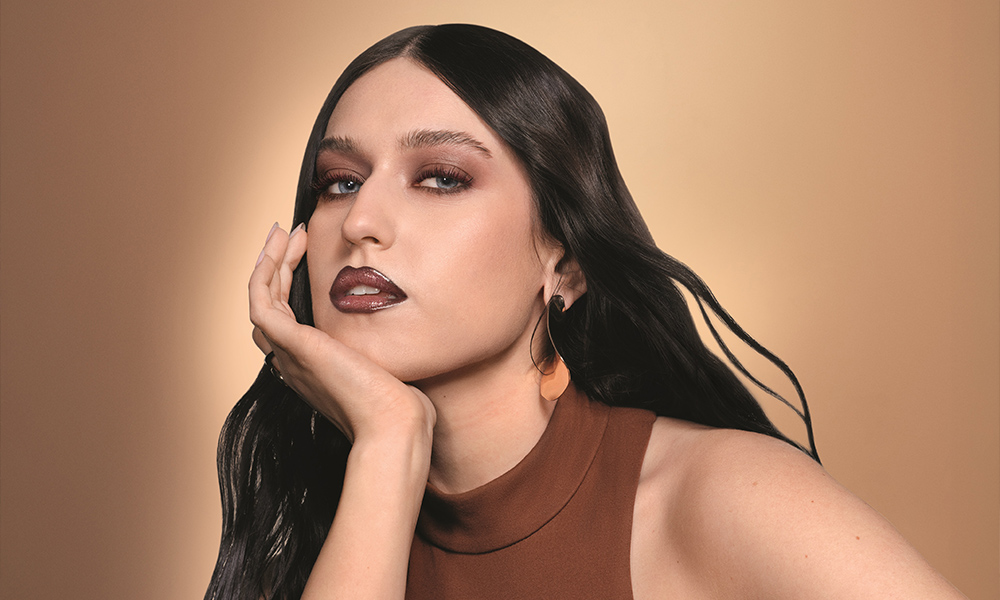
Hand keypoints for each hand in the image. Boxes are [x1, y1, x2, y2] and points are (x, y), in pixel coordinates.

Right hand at [248, 223, 435, 444]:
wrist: (395, 425)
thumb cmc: (400, 407)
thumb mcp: (387, 368)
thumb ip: (382, 348)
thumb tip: (404, 329)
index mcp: (312, 368)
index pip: (285, 320)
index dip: (288, 285)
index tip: (305, 252)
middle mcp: (293, 361)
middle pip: (268, 305)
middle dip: (275, 266)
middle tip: (288, 234)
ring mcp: (290, 354)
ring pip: (261, 298)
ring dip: (268, 261)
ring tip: (283, 231)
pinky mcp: (294, 345)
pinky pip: (261, 300)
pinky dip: (266, 270)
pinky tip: (282, 246)